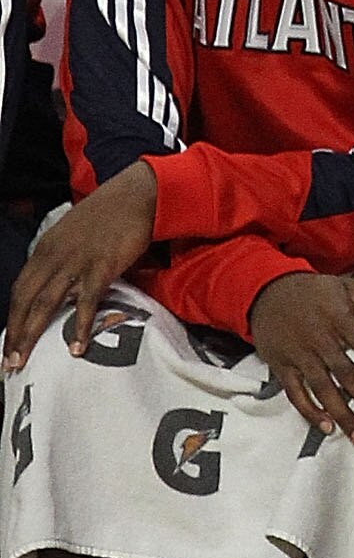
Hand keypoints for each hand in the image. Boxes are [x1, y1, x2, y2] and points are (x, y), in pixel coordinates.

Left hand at [5, 163, 158, 370]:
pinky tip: (76, 346)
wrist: (136, 195)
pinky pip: (86, 301)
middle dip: (14, 333)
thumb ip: (61, 259)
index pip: (20, 289)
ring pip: (46, 303)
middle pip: (26, 300)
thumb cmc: (109, 215)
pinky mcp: (102, 266)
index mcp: (45, 248)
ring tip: (25, 360)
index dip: (11, 319)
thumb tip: (57, 286)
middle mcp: (54, 255)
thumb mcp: (73, 235)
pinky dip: (79, 325)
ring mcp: (77, 261)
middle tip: (9, 362)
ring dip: (32, 333)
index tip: (8, 343)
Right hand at [250, 273, 353, 447]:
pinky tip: (327, 426)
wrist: (267, 290)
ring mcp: (299, 355)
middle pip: (348, 376)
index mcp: (339, 319)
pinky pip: (296, 394)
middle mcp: (320, 339)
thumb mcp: (348, 287)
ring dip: (344, 416)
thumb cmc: (313, 290)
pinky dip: (310, 412)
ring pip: (324, 390)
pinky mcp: (281, 366)